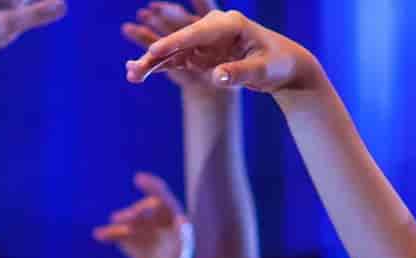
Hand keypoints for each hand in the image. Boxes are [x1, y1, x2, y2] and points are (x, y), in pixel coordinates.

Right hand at [93, 172, 191, 257]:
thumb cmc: (177, 254)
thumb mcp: (184, 248)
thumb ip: (184, 235)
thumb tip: (182, 221)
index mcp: (167, 210)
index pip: (159, 194)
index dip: (150, 185)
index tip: (138, 178)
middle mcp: (150, 213)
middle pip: (141, 208)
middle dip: (136, 211)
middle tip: (131, 217)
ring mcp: (136, 223)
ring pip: (126, 219)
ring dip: (122, 219)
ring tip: (117, 220)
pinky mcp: (124, 236)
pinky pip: (114, 233)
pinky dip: (108, 233)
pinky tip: (99, 235)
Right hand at [124, 9, 320, 94]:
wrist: (284, 66)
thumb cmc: (278, 64)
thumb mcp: (264, 70)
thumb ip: (241, 73)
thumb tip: (217, 76)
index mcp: (230, 23)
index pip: (198, 32)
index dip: (176, 42)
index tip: (157, 51)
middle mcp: (213, 28)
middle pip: (180, 41)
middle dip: (157, 55)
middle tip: (135, 69)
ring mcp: (205, 41)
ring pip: (173, 52)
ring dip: (152, 63)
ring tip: (131, 75)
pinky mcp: (201, 55)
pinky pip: (176, 61)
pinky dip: (159, 68)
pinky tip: (139, 74)